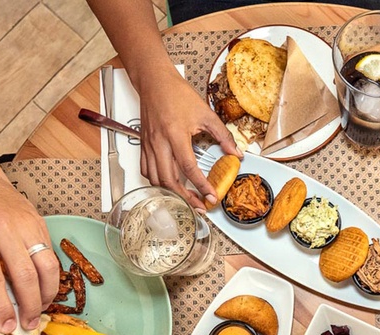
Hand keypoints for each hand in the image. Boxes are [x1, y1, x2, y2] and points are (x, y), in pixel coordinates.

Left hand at [0, 160, 60, 332]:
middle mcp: (2, 226)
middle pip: (24, 276)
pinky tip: (40, 288)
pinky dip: (49, 276)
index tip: (6, 327)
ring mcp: (24, 222)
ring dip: (46, 294)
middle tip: (27, 325)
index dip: (0, 308)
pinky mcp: (38, 220)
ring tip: (39, 310)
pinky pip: (50, 254)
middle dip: (29, 307)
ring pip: (46, 265)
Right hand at [137, 69, 240, 209]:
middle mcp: (160, 143)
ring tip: (185, 199)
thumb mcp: (206, 113)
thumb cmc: (177, 94)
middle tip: (199, 206)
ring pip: (156, 179)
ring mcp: (149, 146)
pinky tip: (167, 184)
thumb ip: (223, 135)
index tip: (211, 196)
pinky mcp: (143, 146)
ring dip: (171, 193)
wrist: (155, 82)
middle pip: (170, 180)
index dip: (201, 186)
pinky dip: (156, 182)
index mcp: (176, 135)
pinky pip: (146, 170)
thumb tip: (236, 153)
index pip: (189, 168)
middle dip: (185, 198)